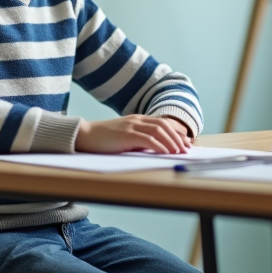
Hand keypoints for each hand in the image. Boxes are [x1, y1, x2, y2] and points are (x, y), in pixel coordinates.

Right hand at [75, 115, 190, 153]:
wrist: (85, 135)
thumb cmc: (104, 139)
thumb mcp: (126, 139)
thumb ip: (140, 141)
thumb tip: (157, 149)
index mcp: (137, 119)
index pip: (162, 123)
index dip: (176, 132)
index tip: (186, 143)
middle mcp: (137, 120)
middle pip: (164, 125)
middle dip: (177, 137)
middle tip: (186, 149)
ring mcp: (131, 126)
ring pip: (159, 131)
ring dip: (171, 142)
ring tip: (179, 152)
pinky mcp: (126, 135)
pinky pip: (148, 139)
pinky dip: (159, 146)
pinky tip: (165, 153)